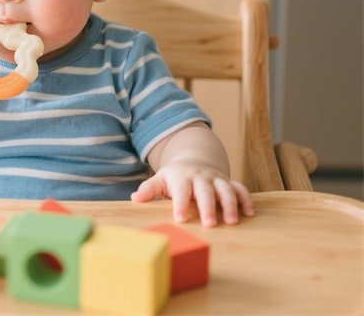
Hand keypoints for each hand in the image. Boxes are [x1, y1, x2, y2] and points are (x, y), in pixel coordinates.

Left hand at [130, 161, 254, 226]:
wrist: (193, 161)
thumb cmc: (174, 177)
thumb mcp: (160, 180)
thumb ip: (149, 189)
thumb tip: (135, 198)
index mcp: (181, 177)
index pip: (181, 190)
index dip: (180, 203)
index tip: (180, 218)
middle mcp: (200, 177)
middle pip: (205, 190)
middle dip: (208, 206)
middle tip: (210, 224)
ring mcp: (216, 179)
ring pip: (226, 189)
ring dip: (230, 204)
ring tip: (232, 222)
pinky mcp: (228, 182)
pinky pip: (240, 188)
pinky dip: (246, 199)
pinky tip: (249, 213)